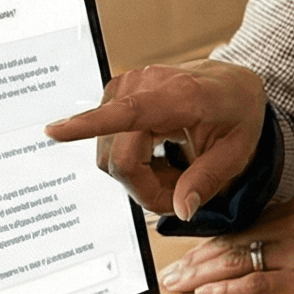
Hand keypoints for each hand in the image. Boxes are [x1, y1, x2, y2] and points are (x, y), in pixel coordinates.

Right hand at [45, 59, 266, 220]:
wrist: (233, 83)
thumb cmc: (238, 113)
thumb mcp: (237, 152)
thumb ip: (206, 182)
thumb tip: (180, 210)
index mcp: (181, 95)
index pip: (130, 113)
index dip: (89, 125)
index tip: (55, 131)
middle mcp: (146, 85)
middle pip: (119, 159)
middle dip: (146, 187)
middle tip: (182, 190)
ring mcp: (126, 88)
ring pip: (110, 156)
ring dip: (139, 176)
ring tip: (175, 168)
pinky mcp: (115, 95)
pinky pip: (109, 145)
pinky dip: (132, 161)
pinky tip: (158, 155)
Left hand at [157, 194, 293, 293]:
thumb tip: (260, 235)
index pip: (238, 220)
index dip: (205, 237)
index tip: (182, 248)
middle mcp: (293, 225)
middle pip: (230, 240)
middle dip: (194, 259)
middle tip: (170, 275)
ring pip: (237, 261)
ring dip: (201, 275)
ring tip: (178, 287)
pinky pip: (260, 285)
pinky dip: (230, 291)